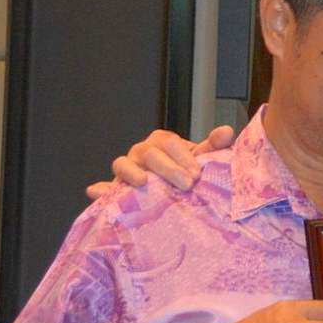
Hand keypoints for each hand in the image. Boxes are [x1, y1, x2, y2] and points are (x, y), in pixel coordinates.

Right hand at [85, 124, 235, 198]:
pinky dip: (101, 190)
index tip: (197, 174)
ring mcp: (128, 168)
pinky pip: (105, 188)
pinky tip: (96, 192)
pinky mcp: (117, 188)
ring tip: (142, 182)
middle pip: (150, 154)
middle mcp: (143, 151)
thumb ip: (214, 146)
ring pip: (123, 165)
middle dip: (168, 168)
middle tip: (186, 184)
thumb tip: (227, 131)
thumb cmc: (189, 171)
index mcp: (163, 142)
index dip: (183, 157)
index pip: (170, 143)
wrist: (177, 190)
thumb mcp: (203, 158)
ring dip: (131, 173)